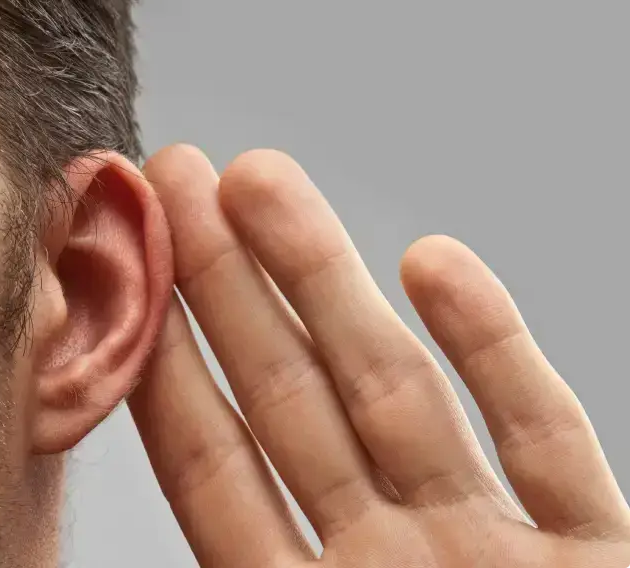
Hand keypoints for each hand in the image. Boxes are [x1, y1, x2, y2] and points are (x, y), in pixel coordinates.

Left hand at [128, 146, 629, 566]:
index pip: (213, 466)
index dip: (164, 359)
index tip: (125, 264)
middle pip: (290, 400)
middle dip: (230, 286)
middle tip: (180, 176)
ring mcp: (496, 557)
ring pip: (397, 391)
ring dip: (330, 283)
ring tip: (264, 180)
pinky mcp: (600, 558)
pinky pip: (543, 432)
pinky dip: (494, 345)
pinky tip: (436, 261)